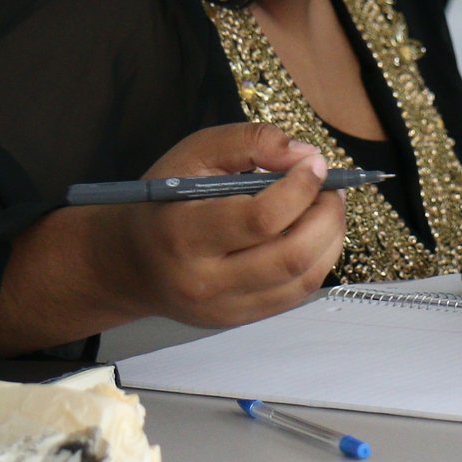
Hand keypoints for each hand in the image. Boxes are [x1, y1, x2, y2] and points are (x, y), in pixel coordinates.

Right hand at [114, 122, 346, 327]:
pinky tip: (315, 235)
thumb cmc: (163, 200)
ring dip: (330, 239)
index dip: (301, 188)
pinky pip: (296, 295)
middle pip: (290, 256)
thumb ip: (248, 142)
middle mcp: (203, 281)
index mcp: (184, 233)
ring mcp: (223, 308)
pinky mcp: (238, 320)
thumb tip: (303, 155)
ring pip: (302, 280)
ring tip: (328, 208)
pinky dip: (318, 261)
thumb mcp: (193, 153)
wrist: (129, 262)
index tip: (315, 163)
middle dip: (326, 216)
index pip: (261, 219)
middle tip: (333, 188)